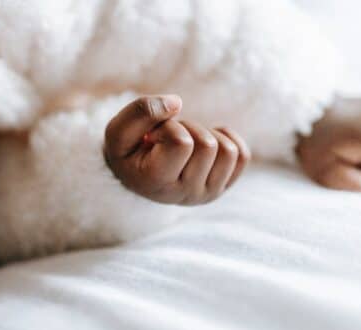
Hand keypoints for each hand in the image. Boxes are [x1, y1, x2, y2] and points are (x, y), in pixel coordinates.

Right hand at [104, 95, 250, 204]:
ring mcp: (207, 194)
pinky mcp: (223, 187)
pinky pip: (242, 156)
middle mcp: (185, 195)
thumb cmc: (127, 149)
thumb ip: (142, 111)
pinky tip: (203, 144)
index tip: (152, 137)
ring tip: (184, 142)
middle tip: (168, 137)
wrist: (135, 173)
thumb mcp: (119, 129)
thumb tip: (177, 103)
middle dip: (189, 129)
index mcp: (157, 184)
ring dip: (206, 134)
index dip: (169, 127)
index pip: (182, 143)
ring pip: (228, 150)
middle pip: (207, 146)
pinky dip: (225, 139)